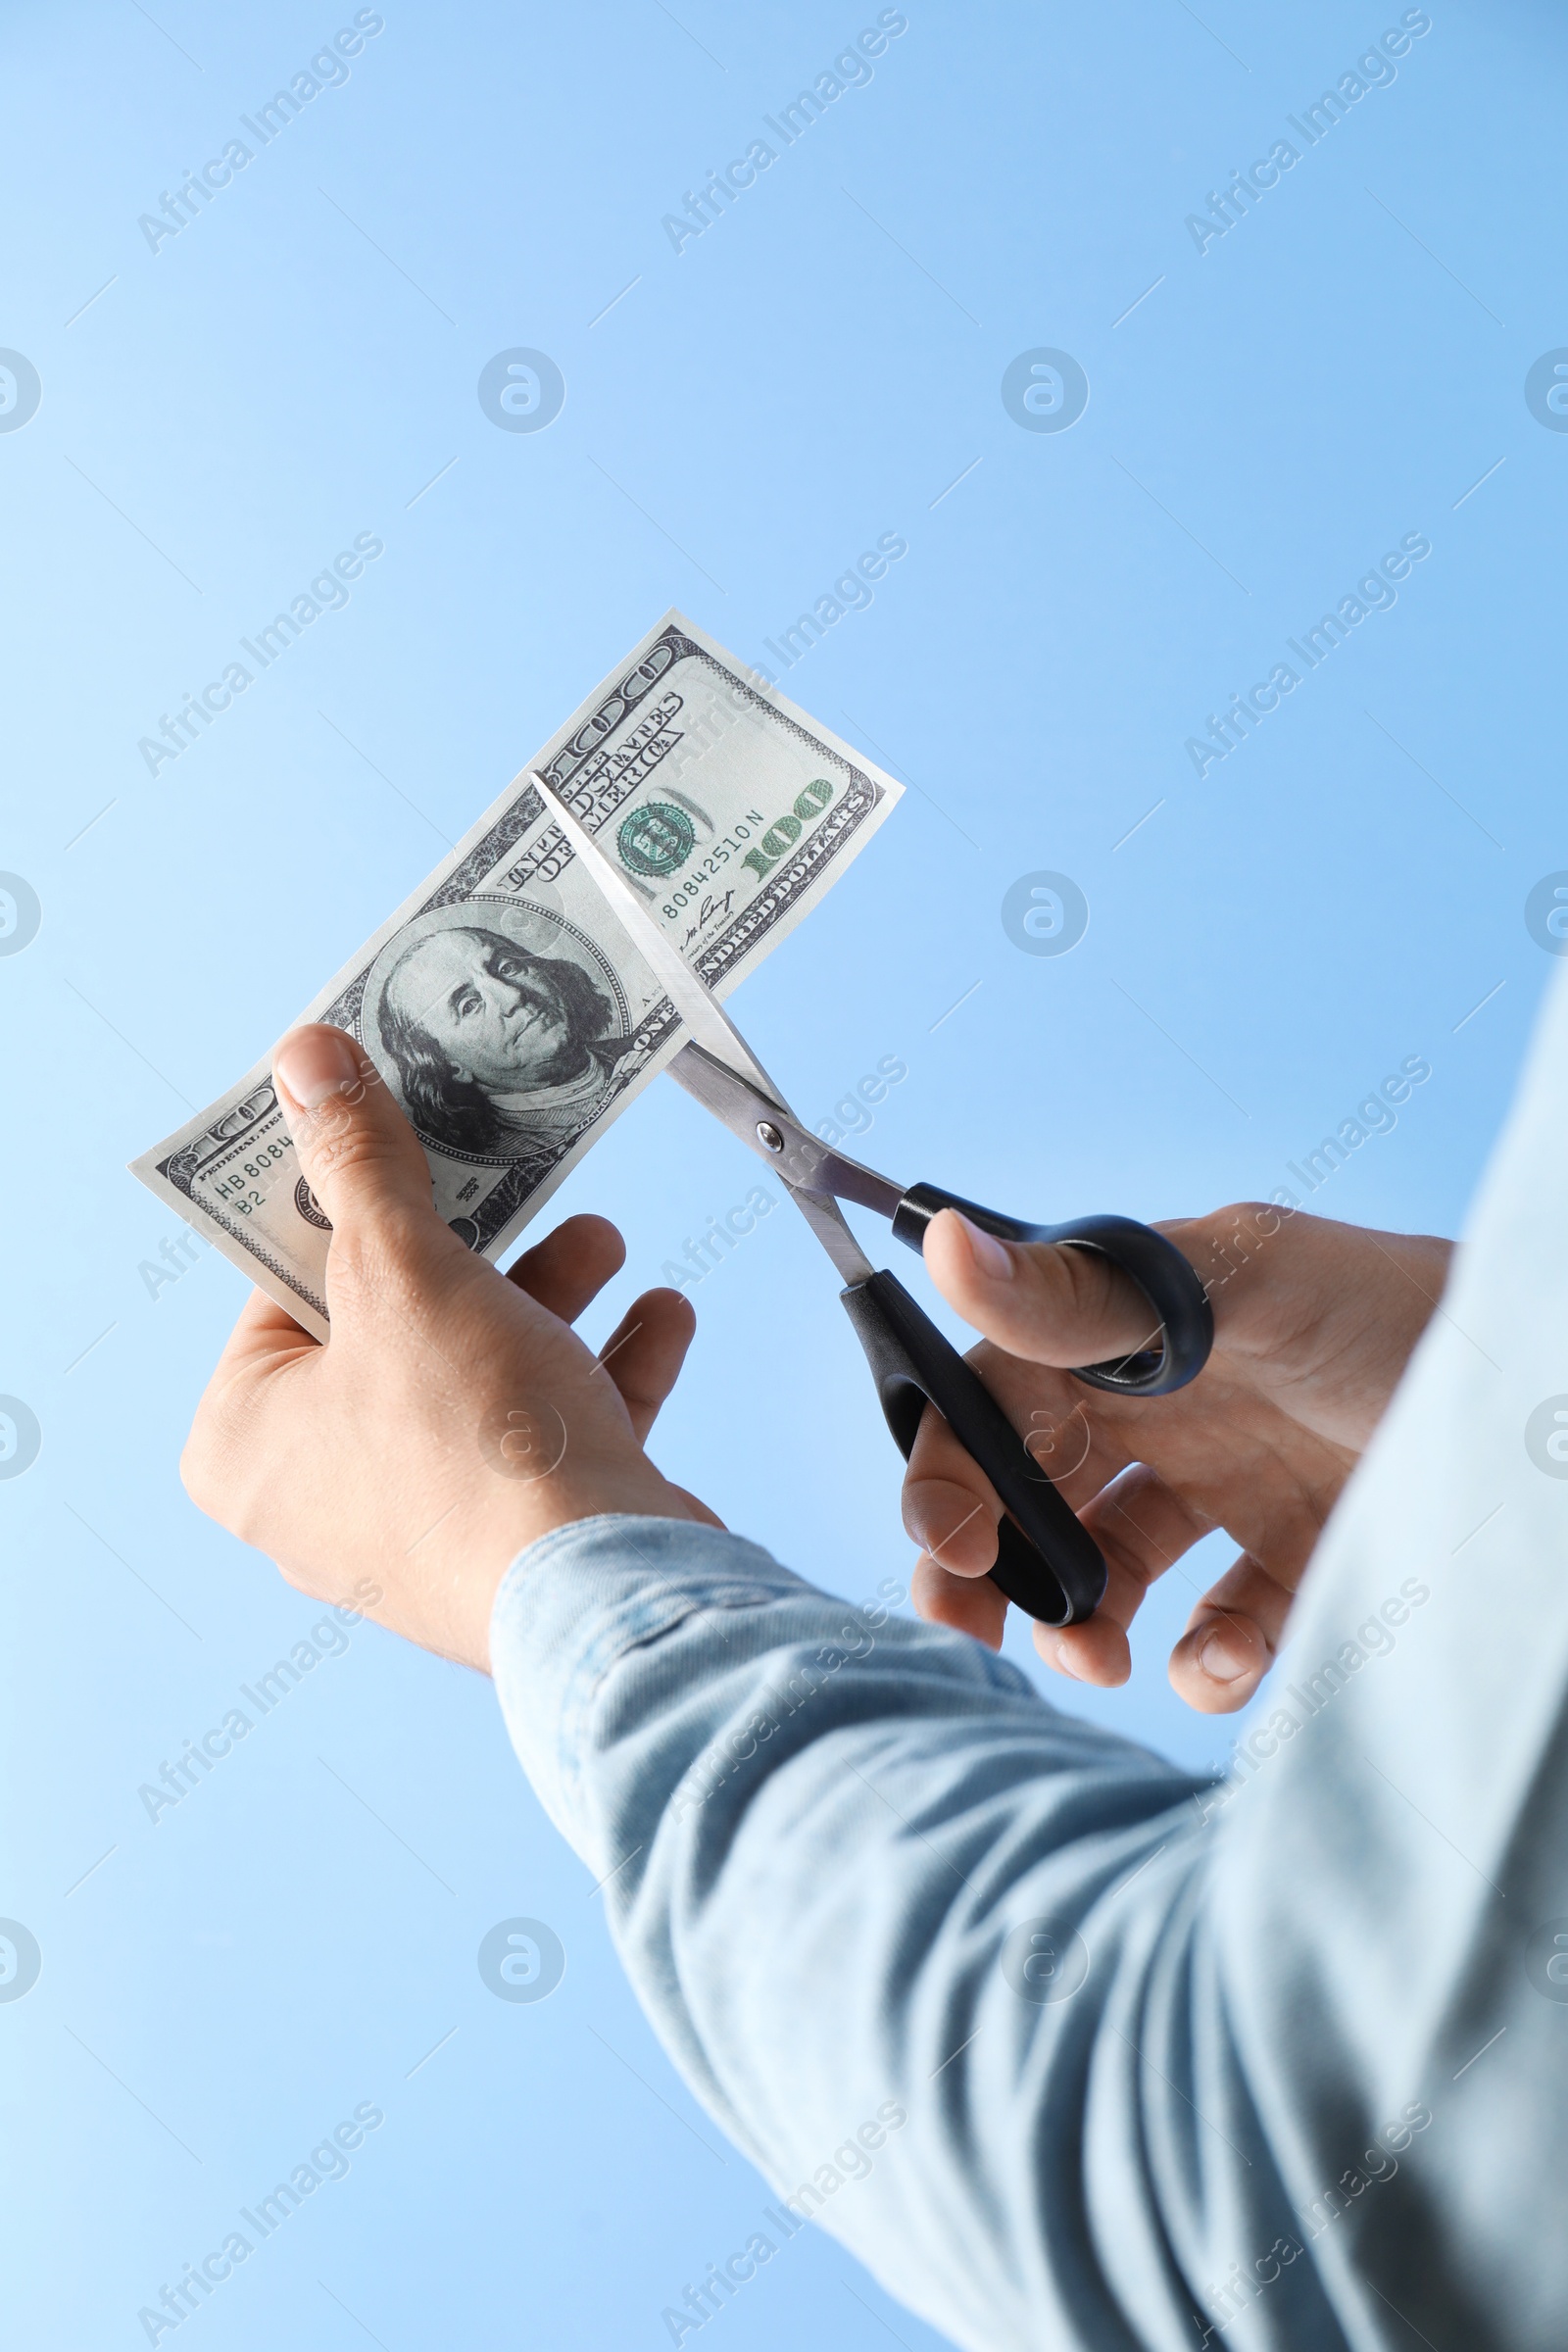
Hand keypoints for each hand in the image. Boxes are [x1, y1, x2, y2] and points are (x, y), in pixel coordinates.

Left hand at [182, 1025, 712, 1672]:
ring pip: (482, 1373)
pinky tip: (658, 1315)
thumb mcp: (403, 1270)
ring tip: (602, 1240)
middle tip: (512, 1175)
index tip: (399, 1132)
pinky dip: (602, 1369)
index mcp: (250, 1442)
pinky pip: (552, 1431)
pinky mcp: (519, 1542)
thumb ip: (359, 1161)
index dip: (348, 1196)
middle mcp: (322, 1496)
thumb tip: (305, 1059)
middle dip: (477, 1244)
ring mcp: (425, 1526)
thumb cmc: (477, 1454)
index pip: (281, 1282)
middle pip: (393, 1322)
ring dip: (552, 1296)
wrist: (610, 1596)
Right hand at [903, 1203, 1451, 1711]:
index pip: (991, 1401)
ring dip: (1081, 1624)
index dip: (947, 1469)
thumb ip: (1089, 1294)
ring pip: (1108, 1573)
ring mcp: (1225, 1489)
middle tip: (968, 1631)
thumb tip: (948, 1248)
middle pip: (1030, 1495)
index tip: (947, 1544)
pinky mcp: (1293, 1562)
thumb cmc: (1384, 1304)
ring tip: (1098, 1658)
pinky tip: (1225, 1657)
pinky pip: (1217, 1630)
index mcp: (1122, 1336)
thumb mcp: (1234, 1286)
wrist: (1536, 1385)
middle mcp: (1160, 1412)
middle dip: (987, 1568)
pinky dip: (1204, 1660)